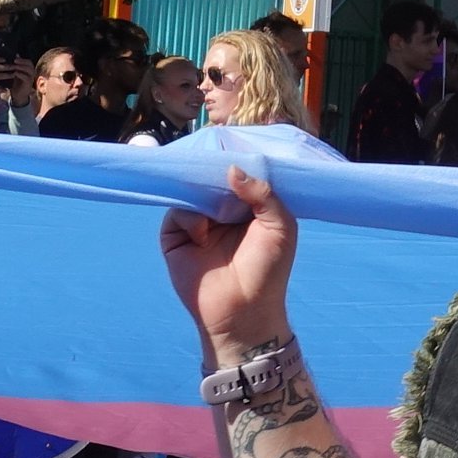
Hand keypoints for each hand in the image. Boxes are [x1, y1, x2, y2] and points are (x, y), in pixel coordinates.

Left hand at [5, 56, 33, 106]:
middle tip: (15, 61)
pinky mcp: (29, 84)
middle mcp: (32, 74)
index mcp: (30, 70)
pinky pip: (26, 77)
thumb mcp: (17, 72)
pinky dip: (20, 74)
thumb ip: (18, 65)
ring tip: (14, 66)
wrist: (18, 95)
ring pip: (29, 70)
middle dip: (22, 62)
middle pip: (30, 65)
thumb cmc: (17, 83)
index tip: (15, 58)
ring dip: (21, 67)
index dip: (23, 59)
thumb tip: (17, 54)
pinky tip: (15, 73)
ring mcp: (31, 79)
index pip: (29, 62)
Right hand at [160, 165, 297, 363]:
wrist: (243, 311)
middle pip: (212, 181)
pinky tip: (203, 232)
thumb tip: (232, 169)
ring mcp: (197, 224)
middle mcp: (221, 213)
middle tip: (216, 161)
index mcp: (249, 208)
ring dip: (201, 194)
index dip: (238, 165)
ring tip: (215, 204)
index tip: (236, 147)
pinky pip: (177, 213)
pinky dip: (189, 217)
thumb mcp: (280, 227)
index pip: (239, 177)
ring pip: (192, 193)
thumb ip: (264, 195)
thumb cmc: (268, 271)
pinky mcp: (176, 237)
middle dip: (214, 173)